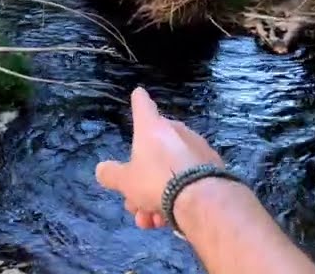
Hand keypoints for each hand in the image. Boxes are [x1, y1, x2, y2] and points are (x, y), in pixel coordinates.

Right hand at [95, 86, 224, 228]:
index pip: (142, 106)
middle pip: (154, 151)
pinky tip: (169, 221)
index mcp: (152, 128)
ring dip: (156, 197)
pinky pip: (187, 180)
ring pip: (169, 171)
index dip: (138, 100)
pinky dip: (176, 197)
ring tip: (151, 221)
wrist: (201, 198)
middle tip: (134, 203)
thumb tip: (101, 169)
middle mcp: (176, 131)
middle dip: (141, 180)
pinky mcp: (213, 167)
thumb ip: (112, 175)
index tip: (138, 93)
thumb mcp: (126, 181)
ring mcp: (197, 148)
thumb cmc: (157, 181)